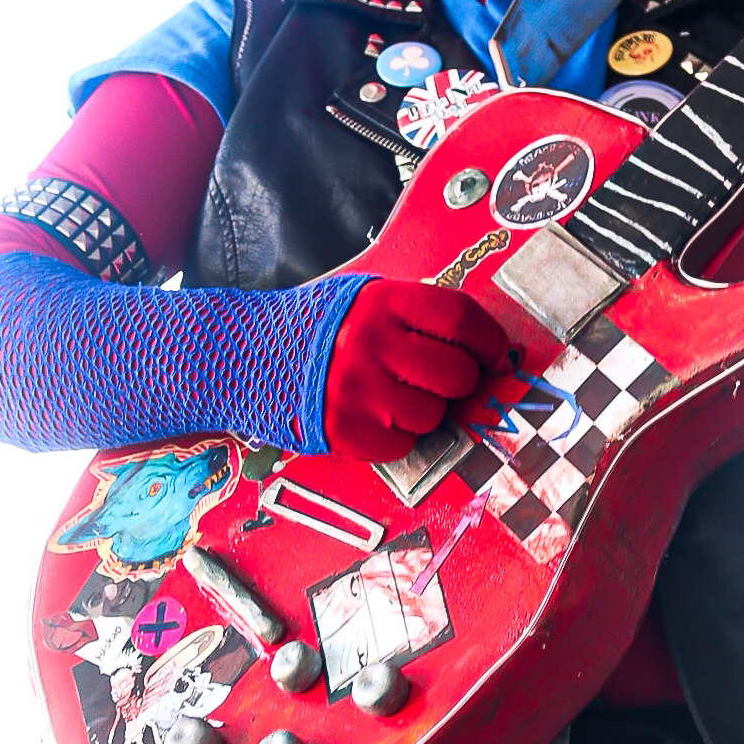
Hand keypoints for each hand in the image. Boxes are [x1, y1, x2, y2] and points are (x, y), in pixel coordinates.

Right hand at [323, 280, 509, 459]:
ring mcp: (358, 392)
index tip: (498, 355)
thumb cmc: (317, 327)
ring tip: (392, 394)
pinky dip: (396, 437)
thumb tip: (481, 344)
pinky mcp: (345, 432)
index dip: (489, 341)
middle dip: (459, 381)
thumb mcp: (363, 298)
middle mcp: (371, 345)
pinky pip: (402, 445)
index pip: (459, 319)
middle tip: (440, 379)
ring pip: (433, 415)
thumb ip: (415, 314)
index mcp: (381, 302)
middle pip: (456, 374)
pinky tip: (371, 415)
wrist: (245, 355)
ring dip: (425, 411)